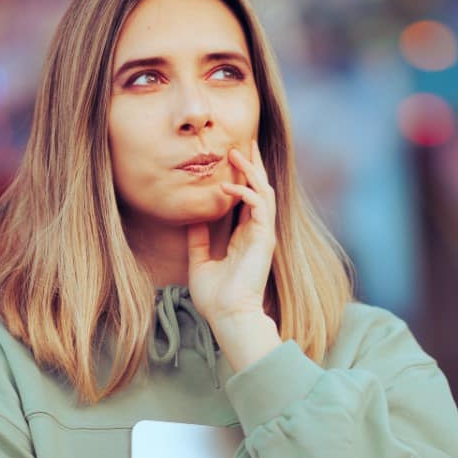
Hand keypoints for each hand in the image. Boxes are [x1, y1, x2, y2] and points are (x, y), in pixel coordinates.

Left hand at [187, 139, 276, 326]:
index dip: (242, 177)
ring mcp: (263, 234)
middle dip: (252, 165)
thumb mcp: (200, 263)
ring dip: (251, 171)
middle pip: (259, 189)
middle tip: (244, 141)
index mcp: (244, 237)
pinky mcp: (264, 239)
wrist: (228, 316)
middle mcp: (257, 232)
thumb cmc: (216, 297)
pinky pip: (259, 206)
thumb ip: (199, 240)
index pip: (247, 199)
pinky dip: (245, 193)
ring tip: (236, 152)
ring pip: (263, 192)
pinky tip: (227, 186)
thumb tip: (192, 218)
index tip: (234, 157)